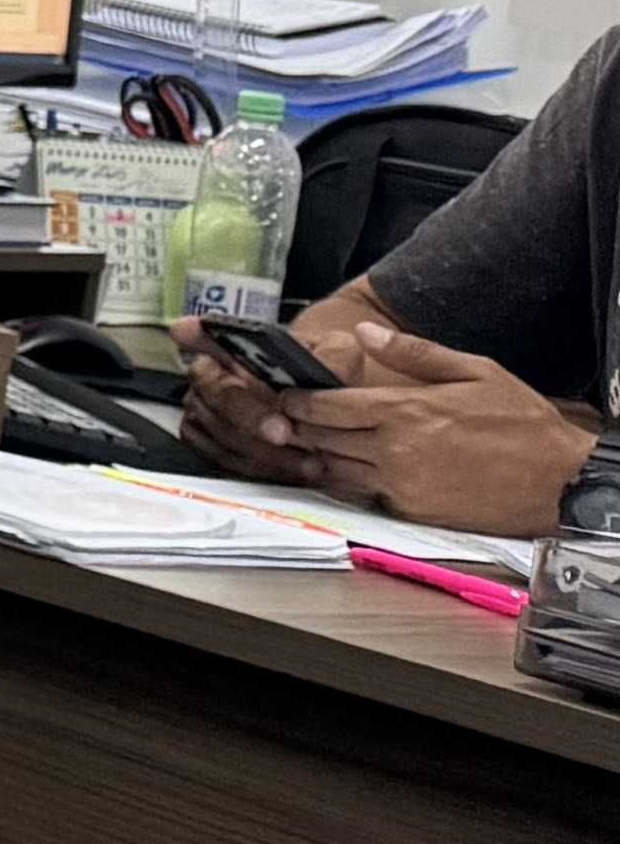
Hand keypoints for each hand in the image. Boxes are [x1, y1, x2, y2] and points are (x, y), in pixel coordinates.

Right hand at [177, 325, 328, 482]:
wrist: (321, 407)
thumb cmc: (320, 374)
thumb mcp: (337, 354)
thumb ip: (334, 357)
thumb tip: (327, 370)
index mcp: (234, 345)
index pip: (202, 334)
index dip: (194, 334)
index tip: (189, 330)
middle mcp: (209, 376)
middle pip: (216, 393)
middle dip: (249, 415)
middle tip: (283, 432)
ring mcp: (203, 411)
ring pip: (221, 433)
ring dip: (264, 451)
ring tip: (309, 461)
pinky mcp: (208, 444)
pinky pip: (224, 460)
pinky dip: (260, 469)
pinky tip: (293, 471)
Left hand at [268, 324, 600, 538]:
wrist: (559, 481)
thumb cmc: (522, 423)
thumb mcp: (475, 371)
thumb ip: (414, 352)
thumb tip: (365, 332)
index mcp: (404, 412)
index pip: (326, 406)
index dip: (297, 400)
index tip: (285, 394)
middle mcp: (393, 451)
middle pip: (321, 438)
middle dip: (299, 427)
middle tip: (284, 418)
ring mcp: (399, 485)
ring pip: (334, 470)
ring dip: (318, 456)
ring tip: (309, 441)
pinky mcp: (410, 511)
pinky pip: (361, 494)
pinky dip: (348, 481)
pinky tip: (348, 467)